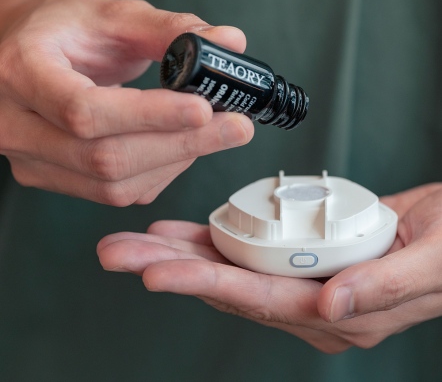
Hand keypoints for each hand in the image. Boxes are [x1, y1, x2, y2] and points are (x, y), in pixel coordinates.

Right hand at [0, 0, 252, 204]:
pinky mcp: (56, 177)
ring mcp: (34, 160)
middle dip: (181, 145)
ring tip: (213, 133)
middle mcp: (17, 126)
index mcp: (22, 73)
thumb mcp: (110, 15)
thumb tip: (229, 43)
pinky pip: (116, 193)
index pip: (86, 111)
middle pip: (106, 158)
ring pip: (114, 185)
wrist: (25, 50)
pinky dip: (160, 173)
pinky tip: (181, 147)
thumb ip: (169, 29)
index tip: (206, 108)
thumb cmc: (62, 29)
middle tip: (235, 128)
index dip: (151, 116)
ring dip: (175, 161)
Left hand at [97, 183, 441, 352]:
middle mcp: (310, 301)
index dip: (205, 286)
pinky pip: (247, 249)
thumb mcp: (433, 262)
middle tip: (117, 252)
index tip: (154, 272)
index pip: (259, 300)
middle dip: (171, 268)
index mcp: (339, 311)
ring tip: (136, 239)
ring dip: (181, 253)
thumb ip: (385, 287)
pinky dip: (211, 241)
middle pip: (229, 285)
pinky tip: (180, 233)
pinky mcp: (298, 254)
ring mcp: (301, 278)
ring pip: (230, 268)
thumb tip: (331, 305)